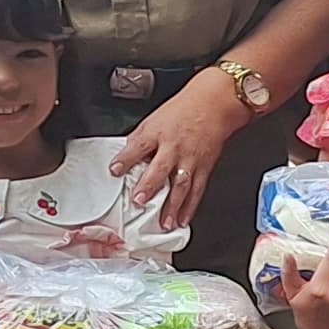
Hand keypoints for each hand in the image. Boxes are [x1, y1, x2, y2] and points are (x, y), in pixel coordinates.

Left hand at [112, 69, 248, 234]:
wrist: (214, 105)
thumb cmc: (183, 111)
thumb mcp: (154, 120)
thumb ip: (139, 141)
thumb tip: (125, 159)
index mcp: (158, 133)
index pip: (138, 146)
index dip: (125, 159)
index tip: (114, 170)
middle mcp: (174, 147)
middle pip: (160, 168)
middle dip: (150, 185)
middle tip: (140, 201)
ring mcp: (191, 159)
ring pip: (181, 185)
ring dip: (172, 205)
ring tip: (164, 222)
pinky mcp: (204, 167)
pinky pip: (197, 189)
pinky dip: (190, 207)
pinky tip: (182, 219)